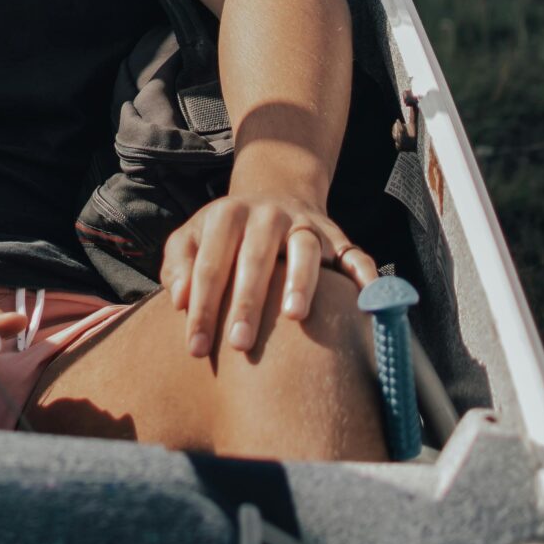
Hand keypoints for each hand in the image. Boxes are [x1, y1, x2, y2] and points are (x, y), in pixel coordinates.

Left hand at [161, 195, 376, 358]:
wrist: (274, 194)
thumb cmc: (224, 234)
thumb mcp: (192, 236)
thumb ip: (178, 263)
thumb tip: (178, 300)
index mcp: (227, 215)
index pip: (211, 264)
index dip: (202, 307)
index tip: (195, 348)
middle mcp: (267, 215)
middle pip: (256, 259)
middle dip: (247, 303)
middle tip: (240, 345)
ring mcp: (304, 224)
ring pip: (305, 250)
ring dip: (301, 281)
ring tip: (295, 317)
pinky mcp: (336, 236)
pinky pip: (354, 255)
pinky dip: (363, 274)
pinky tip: (366, 298)